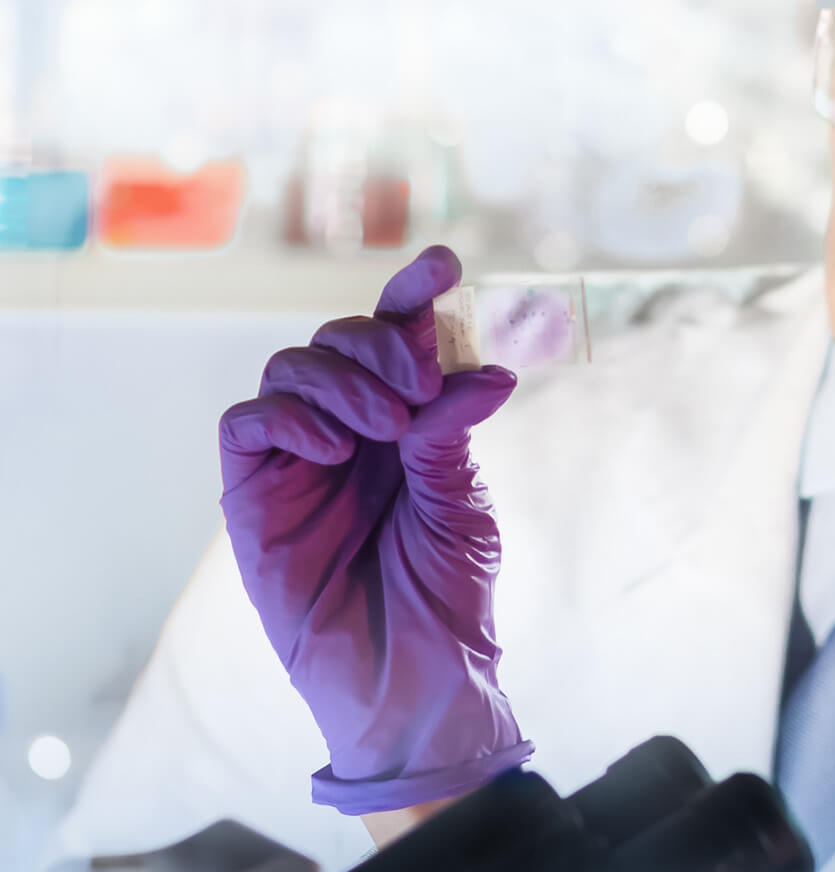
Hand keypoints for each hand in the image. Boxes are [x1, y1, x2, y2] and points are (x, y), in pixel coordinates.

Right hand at [217, 245, 531, 814]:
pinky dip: (290, 417)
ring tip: (388, 430)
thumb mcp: (461, 503)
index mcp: (408, 423)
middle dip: (384, 345)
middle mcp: (350, 429)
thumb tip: (481, 368)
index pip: (401, 339)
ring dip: (343, 380)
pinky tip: (335, 450)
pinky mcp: (251, 495)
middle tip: (421, 389)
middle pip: (342, 339)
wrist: (413, 679)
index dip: (414, 295)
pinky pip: (246, 423)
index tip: (445, 263)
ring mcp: (297, 460)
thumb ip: (452, 432)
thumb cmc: (445, 596)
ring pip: (292, 366)